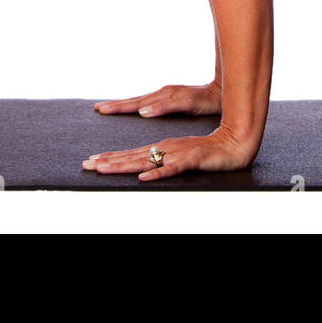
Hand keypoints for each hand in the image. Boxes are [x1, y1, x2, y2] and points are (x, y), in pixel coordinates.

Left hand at [82, 128, 256, 180]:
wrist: (235, 144)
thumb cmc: (207, 153)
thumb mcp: (180, 157)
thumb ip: (162, 162)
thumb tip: (141, 170)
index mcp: (162, 146)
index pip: (131, 153)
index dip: (110, 158)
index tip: (90, 162)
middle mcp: (166, 147)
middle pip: (133, 156)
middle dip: (108, 161)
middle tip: (87, 165)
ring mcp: (178, 153)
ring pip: (147, 160)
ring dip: (125, 165)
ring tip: (105, 169)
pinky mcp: (192, 159)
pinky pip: (173, 169)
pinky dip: (158, 173)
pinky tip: (144, 178)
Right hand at [93, 81, 220, 117]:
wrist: (222, 92)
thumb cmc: (207, 100)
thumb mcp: (187, 103)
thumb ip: (165, 106)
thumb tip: (142, 111)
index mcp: (162, 97)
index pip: (134, 103)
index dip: (118, 107)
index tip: (101, 109)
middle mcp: (161, 95)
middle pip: (133, 100)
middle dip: (115, 105)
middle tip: (97, 108)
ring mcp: (165, 96)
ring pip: (139, 100)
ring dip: (123, 104)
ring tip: (108, 107)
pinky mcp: (170, 100)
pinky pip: (147, 102)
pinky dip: (136, 105)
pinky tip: (135, 109)